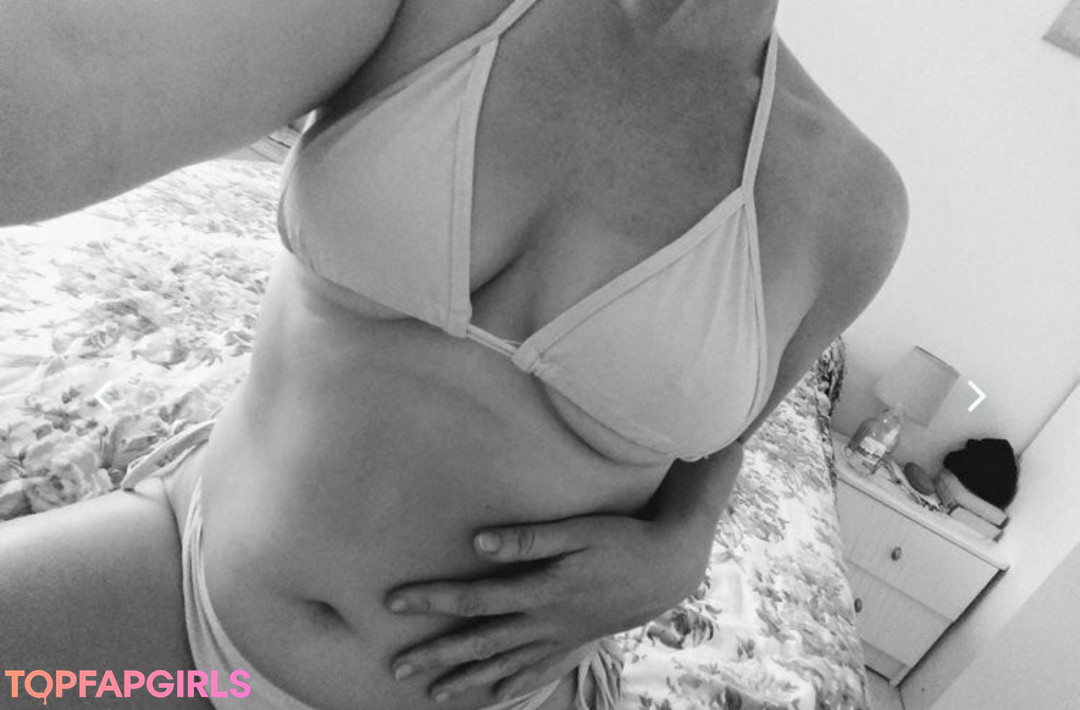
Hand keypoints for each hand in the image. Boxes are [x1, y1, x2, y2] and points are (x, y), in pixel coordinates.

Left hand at [384, 511, 711, 703]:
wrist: (667, 570)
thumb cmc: (620, 540)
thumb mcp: (577, 531)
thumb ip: (527, 540)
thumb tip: (477, 544)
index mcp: (540, 591)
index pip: (474, 599)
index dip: (432, 599)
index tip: (393, 601)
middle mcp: (545, 623)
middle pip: (479, 643)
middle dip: (435, 656)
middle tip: (395, 668)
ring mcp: (559, 639)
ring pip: (503, 665)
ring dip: (465, 680)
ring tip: (430, 693)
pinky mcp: (572, 644)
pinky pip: (535, 673)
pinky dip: (509, 687)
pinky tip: (491, 696)